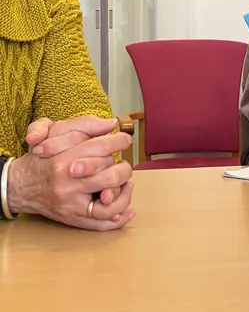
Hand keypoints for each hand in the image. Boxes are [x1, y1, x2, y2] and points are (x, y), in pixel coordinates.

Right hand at [8, 132, 134, 230]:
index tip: (125, 140)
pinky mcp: (73, 218)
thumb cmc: (42, 156)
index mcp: (64, 158)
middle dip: (123, 167)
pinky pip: (101, 223)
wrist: (20, 185)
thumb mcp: (56, 132)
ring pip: (109, 202)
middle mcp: (68, 183)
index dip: (119, 142)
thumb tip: (111, 124)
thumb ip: (85, 124)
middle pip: (110, 175)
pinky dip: (119, 216)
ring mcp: (71, 204)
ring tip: (126, 183)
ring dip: (124, 192)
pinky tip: (128, 208)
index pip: (101, 148)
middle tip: (122, 163)